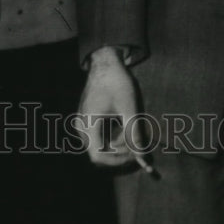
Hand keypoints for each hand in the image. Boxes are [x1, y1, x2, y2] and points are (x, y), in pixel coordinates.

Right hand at [78, 47, 147, 168]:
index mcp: (88, 125)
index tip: (135, 155)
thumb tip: (141, 156)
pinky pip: (99, 135)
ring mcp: (83, 122)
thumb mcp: (129, 108)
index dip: (117, 161)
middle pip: (99, 152)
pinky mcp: (87, 118)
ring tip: (133, 131)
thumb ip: (134, 134)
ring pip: (100, 144)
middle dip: (120, 152)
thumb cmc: (117, 82)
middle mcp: (82, 127)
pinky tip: (124, 123)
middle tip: (138, 144)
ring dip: (118, 143)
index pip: (98, 157)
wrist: (106, 61)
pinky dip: (113, 135)